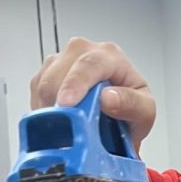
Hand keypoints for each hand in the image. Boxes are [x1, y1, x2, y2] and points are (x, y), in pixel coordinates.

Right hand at [30, 37, 154, 152]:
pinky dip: (43, 112)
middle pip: (59, 73)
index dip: (75, 83)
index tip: (67, 104)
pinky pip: (35, 93)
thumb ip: (132, 104)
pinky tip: (59, 122)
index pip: (89, 63)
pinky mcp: (45, 75)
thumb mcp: (145, 112)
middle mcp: (83, 52)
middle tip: (66, 130)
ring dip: (50, 110)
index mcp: (109, 56)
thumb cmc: (132, 109)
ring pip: (43, 83)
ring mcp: (61, 61)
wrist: (119, 116)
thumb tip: (108, 98)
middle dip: (59, 103)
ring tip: (68, 129)